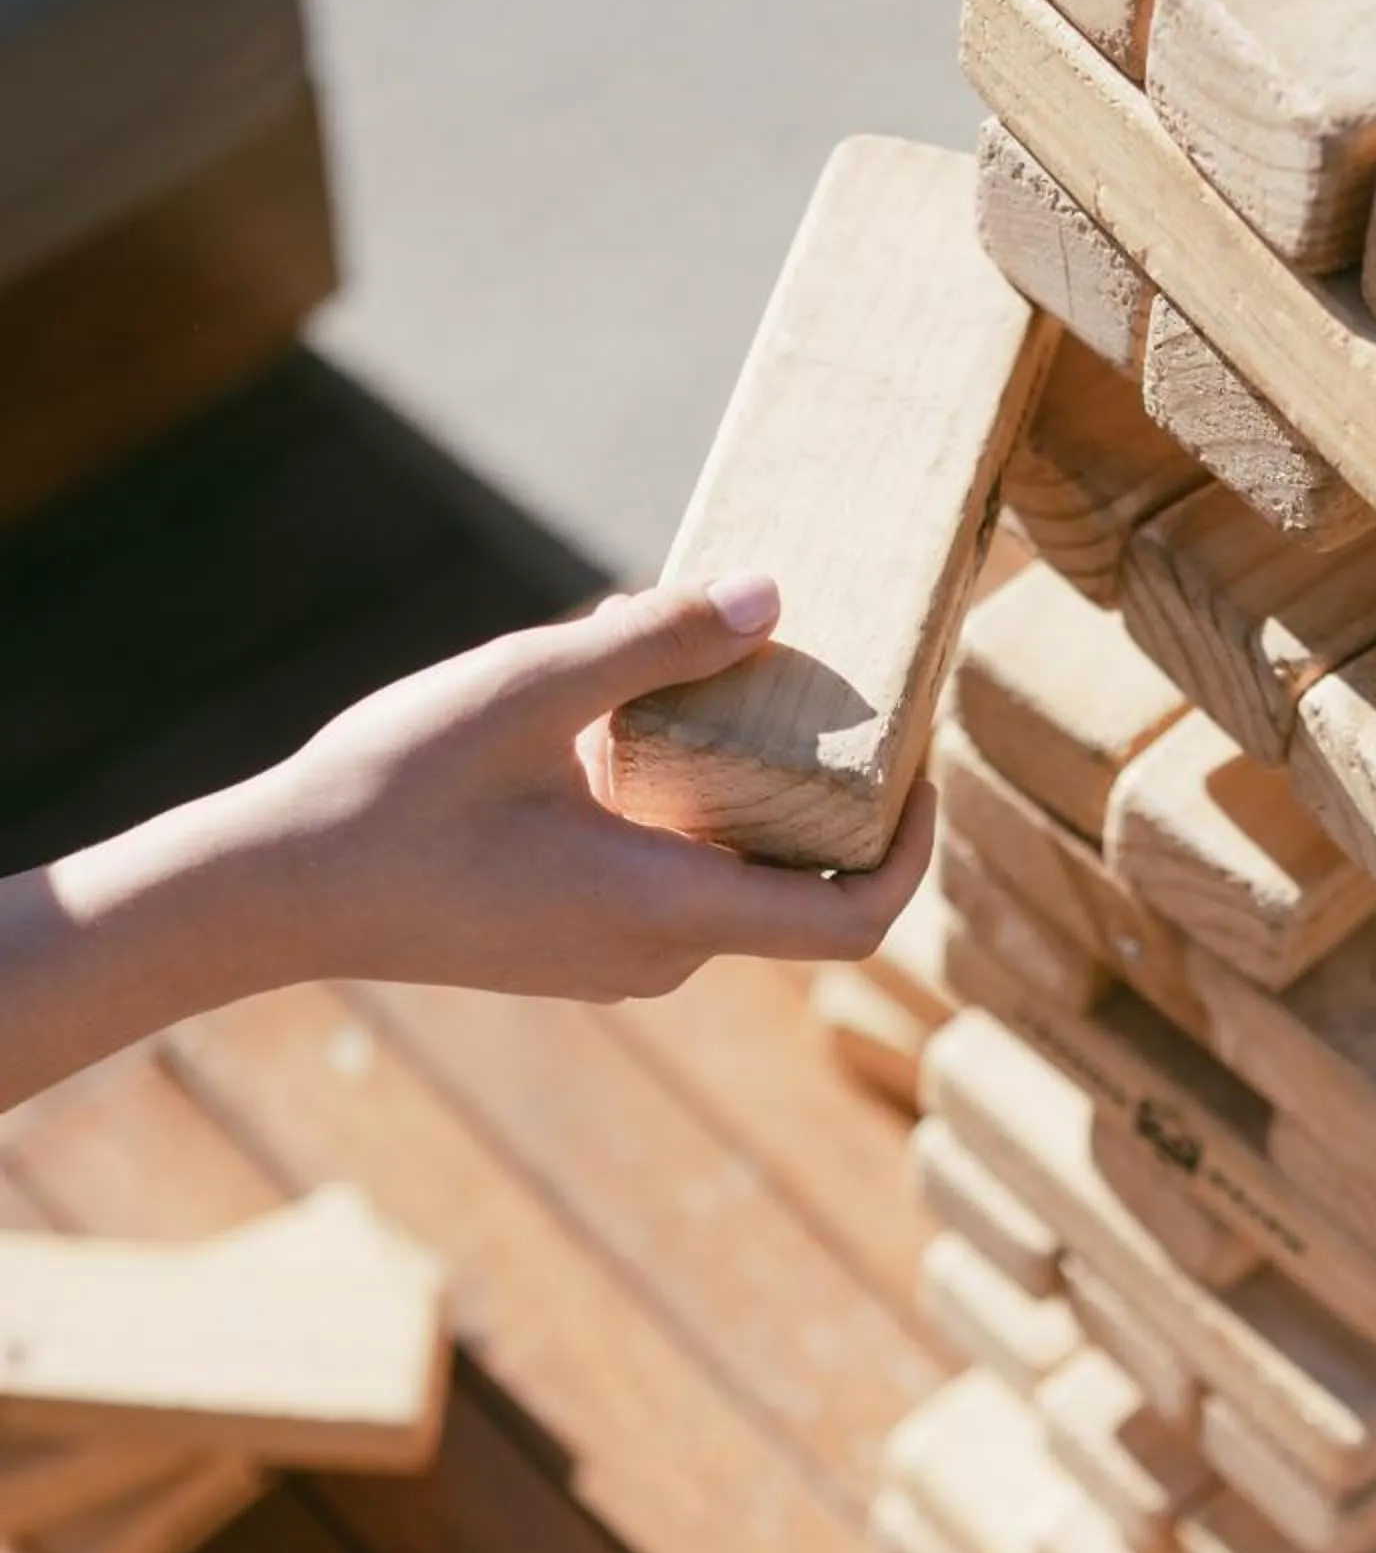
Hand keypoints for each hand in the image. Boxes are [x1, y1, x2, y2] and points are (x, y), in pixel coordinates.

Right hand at [1, 578, 936, 1111]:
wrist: (270, 890)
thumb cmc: (390, 793)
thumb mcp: (528, 689)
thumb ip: (653, 643)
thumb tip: (773, 593)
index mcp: (674, 913)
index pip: (856, 921)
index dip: (914, 853)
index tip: (927, 771)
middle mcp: (661, 957)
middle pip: (797, 883)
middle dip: (826, 790)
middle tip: (837, 686)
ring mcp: (615, 959)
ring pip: (725, 871)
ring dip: (741, 787)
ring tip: (718, 678)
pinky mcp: (572, 942)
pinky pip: (667, 875)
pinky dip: (680, 805)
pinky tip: (626, 723)